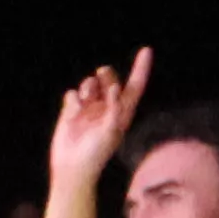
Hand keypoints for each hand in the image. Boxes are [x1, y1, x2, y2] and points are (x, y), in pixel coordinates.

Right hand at [47, 49, 153, 194]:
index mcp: (123, 113)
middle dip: (107, 74)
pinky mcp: (72, 111)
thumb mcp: (110, 131)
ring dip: (89, 86)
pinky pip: (72, 94)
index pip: (135, 86)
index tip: (146, 50)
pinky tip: (72, 112)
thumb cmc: (96, 154)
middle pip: (110, 81)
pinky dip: (73, 99)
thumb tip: (116, 88)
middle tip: (103, 73)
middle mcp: (107, 108)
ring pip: (90, 84)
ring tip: (85, 98)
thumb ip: (115, 109)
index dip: (141, 69)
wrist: (72, 167)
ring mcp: (89, 109)